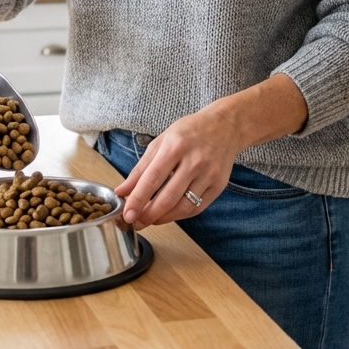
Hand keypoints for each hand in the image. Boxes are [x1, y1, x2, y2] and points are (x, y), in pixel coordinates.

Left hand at [114, 73, 307, 227]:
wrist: (226, 125)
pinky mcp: (219, 185)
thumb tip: (122, 191)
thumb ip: (141, 168)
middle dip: (149, 214)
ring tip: (150, 220)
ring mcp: (209, 174)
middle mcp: (194, 160)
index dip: (138, 199)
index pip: (152, 178)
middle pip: (168, 197)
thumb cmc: (190, 131)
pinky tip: (169, 214)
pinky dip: (180, 215)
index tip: (127, 214)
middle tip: (136, 223)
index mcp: (176, 146)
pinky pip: (197, 207)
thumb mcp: (162, 141)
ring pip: (183, 206)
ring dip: (164, 218)